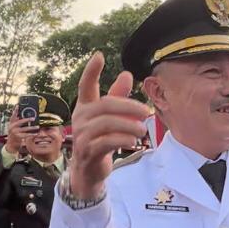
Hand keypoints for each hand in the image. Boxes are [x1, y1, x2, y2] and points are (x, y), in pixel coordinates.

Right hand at [4, 106, 38, 154]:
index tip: (18, 106)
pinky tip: (36, 134)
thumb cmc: (13, 136)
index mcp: (11, 124)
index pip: (13, 116)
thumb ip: (16, 122)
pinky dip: (32, 134)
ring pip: (25, 129)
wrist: (10, 145)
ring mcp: (15, 132)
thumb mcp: (13, 128)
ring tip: (37, 127)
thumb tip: (20, 115)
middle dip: (27, 119)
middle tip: (33, 118)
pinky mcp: (18, 137)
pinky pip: (26, 135)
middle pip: (20, 121)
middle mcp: (12, 127)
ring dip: (32, 128)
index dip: (15, 111)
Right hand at [68, 52, 150, 198]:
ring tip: (143, 130)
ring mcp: (82, 135)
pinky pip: (107, 141)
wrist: (88, 172)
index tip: (99, 56)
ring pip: (107, 123)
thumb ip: (116, 98)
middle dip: (129, 106)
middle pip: (105, 105)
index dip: (91, 71)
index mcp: (85, 107)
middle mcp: (81, 118)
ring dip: (129, 125)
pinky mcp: (88, 151)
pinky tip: (133, 142)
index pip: (85, 86)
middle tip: (147, 112)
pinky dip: (122, 140)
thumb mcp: (108, 118)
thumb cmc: (99, 140)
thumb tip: (127, 74)